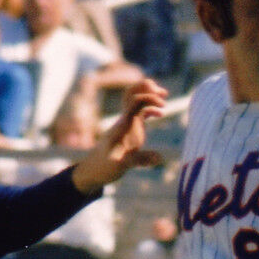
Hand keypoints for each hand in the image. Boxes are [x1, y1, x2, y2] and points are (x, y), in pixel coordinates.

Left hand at [71, 77, 167, 193]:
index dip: (149, 97)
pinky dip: (150, 108)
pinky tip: (160, 114)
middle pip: (133, 92)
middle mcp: (125, 120)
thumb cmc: (105, 167)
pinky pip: (139, 112)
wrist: (93, 170)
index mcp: (123, 124)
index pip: (134, 100)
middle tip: (163, 93)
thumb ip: (139, 160)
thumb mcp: (122, 165)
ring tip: (164, 100)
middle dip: (147, 88)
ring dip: (149, 95)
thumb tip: (158, 157)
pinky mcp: (129, 128)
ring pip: (136, 100)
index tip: (162, 106)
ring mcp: (126, 123)